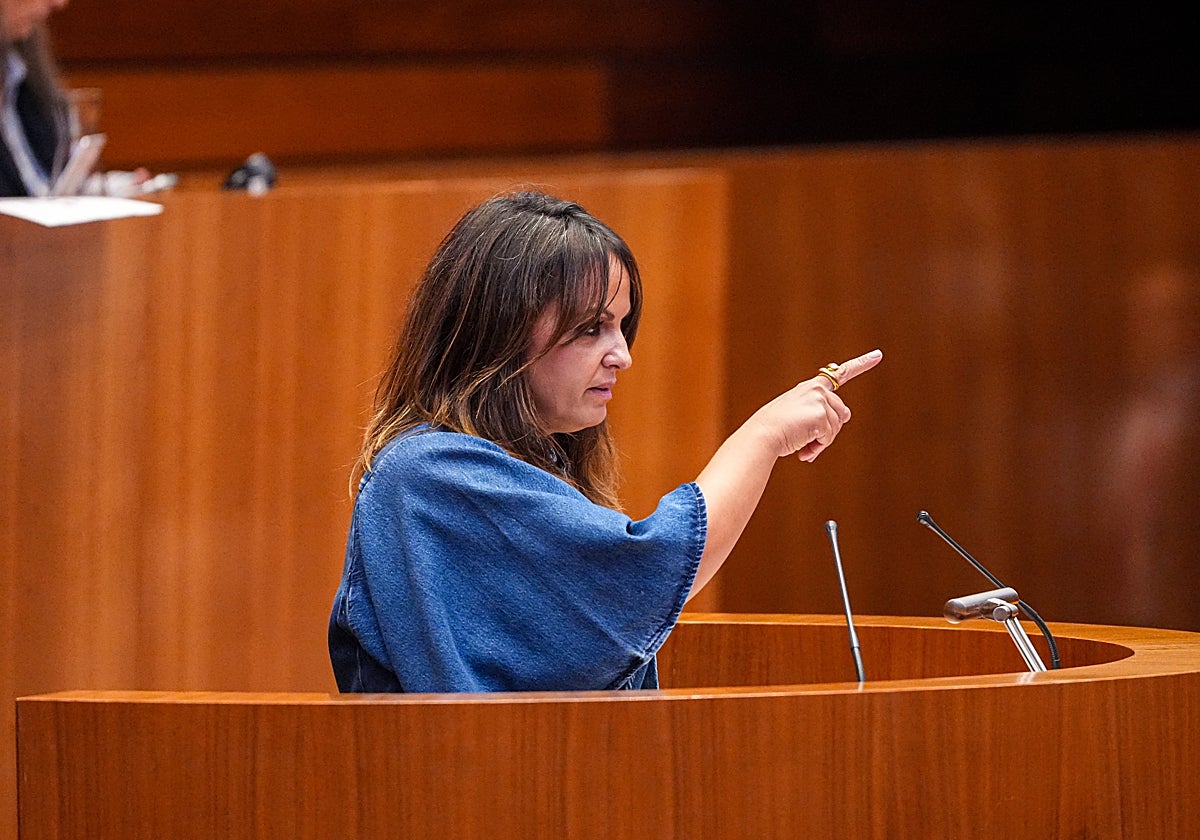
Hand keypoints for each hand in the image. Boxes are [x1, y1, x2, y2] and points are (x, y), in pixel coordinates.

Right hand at [758, 348, 882, 461]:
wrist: (762, 435)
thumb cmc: (776, 429)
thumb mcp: (798, 416)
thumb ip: (822, 415)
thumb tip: (845, 416)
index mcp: (810, 388)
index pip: (840, 373)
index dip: (861, 364)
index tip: (878, 355)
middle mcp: (817, 389)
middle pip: (841, 415)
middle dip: (829, 431)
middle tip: (807, 440)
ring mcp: (820, 400)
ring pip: (836, 428)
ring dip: (821, 442)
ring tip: (801, 445)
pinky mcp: (821, 414)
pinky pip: (828, 437)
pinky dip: (817, 447)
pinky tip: (802, 449)